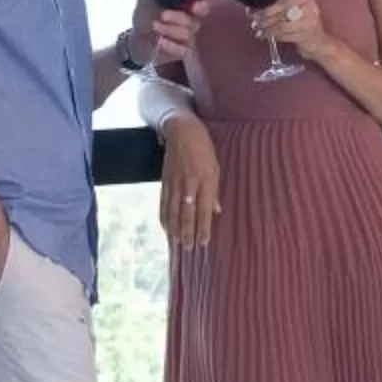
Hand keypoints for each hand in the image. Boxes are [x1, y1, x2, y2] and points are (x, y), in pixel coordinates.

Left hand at [147, 1, 201, 63]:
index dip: (202, 7)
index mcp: (185, 9)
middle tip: (163, 15)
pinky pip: (182, 50)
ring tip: (154, 26)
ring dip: (170, 30)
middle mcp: (190, 23)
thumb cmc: (146, 16)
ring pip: (187, 35)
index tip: (195, 6)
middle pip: (194, 22)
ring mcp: (187, 39)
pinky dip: (171, 46)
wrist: (135, 39)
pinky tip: (160, 41)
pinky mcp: (181, 52)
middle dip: (179, 18)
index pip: (201, 8)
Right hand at [159, 118, 222, 249]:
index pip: (205, 211)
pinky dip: (164, 217)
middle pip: (188, 214)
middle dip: (189, 233)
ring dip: (176, 229)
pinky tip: (166, 228)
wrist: (183, 133)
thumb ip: (214, 192)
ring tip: (178, 243)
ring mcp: (176, 184)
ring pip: (174, 212)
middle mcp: (190, 185)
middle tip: (190, 248)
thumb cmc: (204, 150)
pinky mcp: (165, 181)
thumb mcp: (215, 169)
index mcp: (206, 182)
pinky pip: (164, 203)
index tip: (204, 242)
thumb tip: (216, 211)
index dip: (204, 228)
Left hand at [254, 0, 334, 64]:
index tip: (253, 12)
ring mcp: (309, 22)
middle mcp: (310, 8)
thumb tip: (254, 9)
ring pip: (281, 25)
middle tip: (254, 22)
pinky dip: (272, 36)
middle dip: (264, 18)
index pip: (282, 1)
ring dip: (267, 29)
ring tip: (258, 30)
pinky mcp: (305, 36)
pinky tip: (264, 36)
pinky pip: (284, 35)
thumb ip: (279, 9)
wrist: (321, 44)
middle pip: (281, 13)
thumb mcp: (294, 12)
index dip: (267, 7)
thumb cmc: (304, 26)